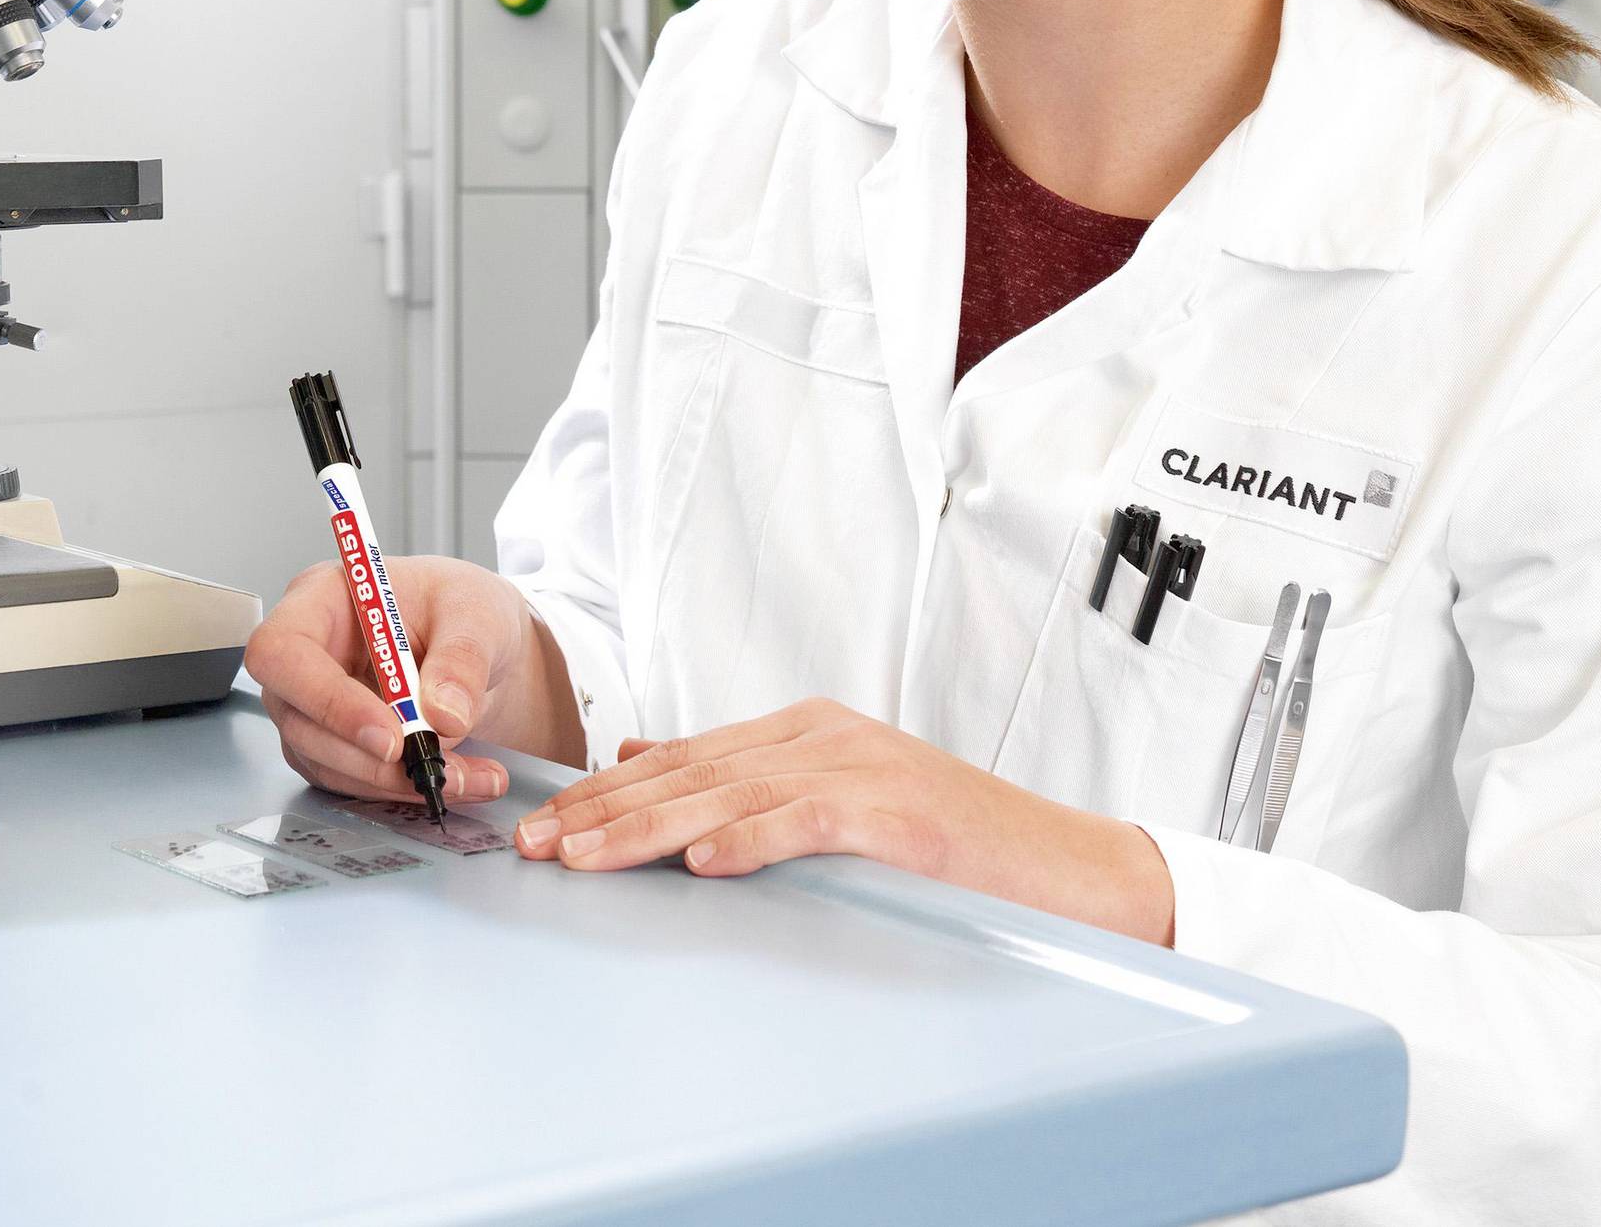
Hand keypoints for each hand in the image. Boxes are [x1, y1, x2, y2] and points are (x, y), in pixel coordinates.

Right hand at [245, 553, 580, 804]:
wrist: (479, 644)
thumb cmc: (460, 606)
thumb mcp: (477, 614)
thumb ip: (462, 658)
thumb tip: (443, 714)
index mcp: (322, 598)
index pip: (284, 650)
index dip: (325, 699)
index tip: (389, 736)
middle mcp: (307, 653)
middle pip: (298, 718)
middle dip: (368, 758)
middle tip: (433, 766)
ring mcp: (312, 703)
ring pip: (326, 761)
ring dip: (395, 781)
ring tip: (469, 776)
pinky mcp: (333, 743)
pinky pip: (353, 779)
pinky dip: (404, 789)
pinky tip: (459, 779)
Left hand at [509, 697, 1177, 944]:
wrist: (1067, 869)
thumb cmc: (952, 850)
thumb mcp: (837, 800)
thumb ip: (748, 781)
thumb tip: (644, 760)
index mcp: (805, 731)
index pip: (683, 758)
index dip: (603, 793)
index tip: (540, 824)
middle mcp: (825, 736)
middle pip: (690, 772)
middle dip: (602, 812)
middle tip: (533, 844)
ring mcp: (863, 768)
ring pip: (731, 795)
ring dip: (649, 830)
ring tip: (584, 856)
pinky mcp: (898, 813)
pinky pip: (808, 823)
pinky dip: (751, 840)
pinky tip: (702, 862)